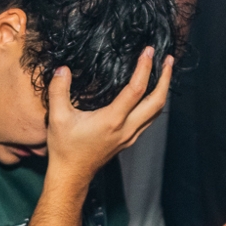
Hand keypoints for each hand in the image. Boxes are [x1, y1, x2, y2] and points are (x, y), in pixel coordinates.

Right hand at [44, 47, 173, 185]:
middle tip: (167, 59)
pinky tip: (150, 93)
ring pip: (156, 112)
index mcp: (112, 120)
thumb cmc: (65, 147)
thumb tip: (62, 69)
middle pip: (157, 102)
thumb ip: (58, 90)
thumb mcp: (57, 117)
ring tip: (163, 72)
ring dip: (162, 91)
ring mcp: (131, 136)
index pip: (136, 90)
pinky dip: (154, 102)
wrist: (72, 174)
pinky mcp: (129, 139)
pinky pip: (149, 119)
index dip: (144, 68)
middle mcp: (127, 128)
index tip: (148, 51)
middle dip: (165, 78)